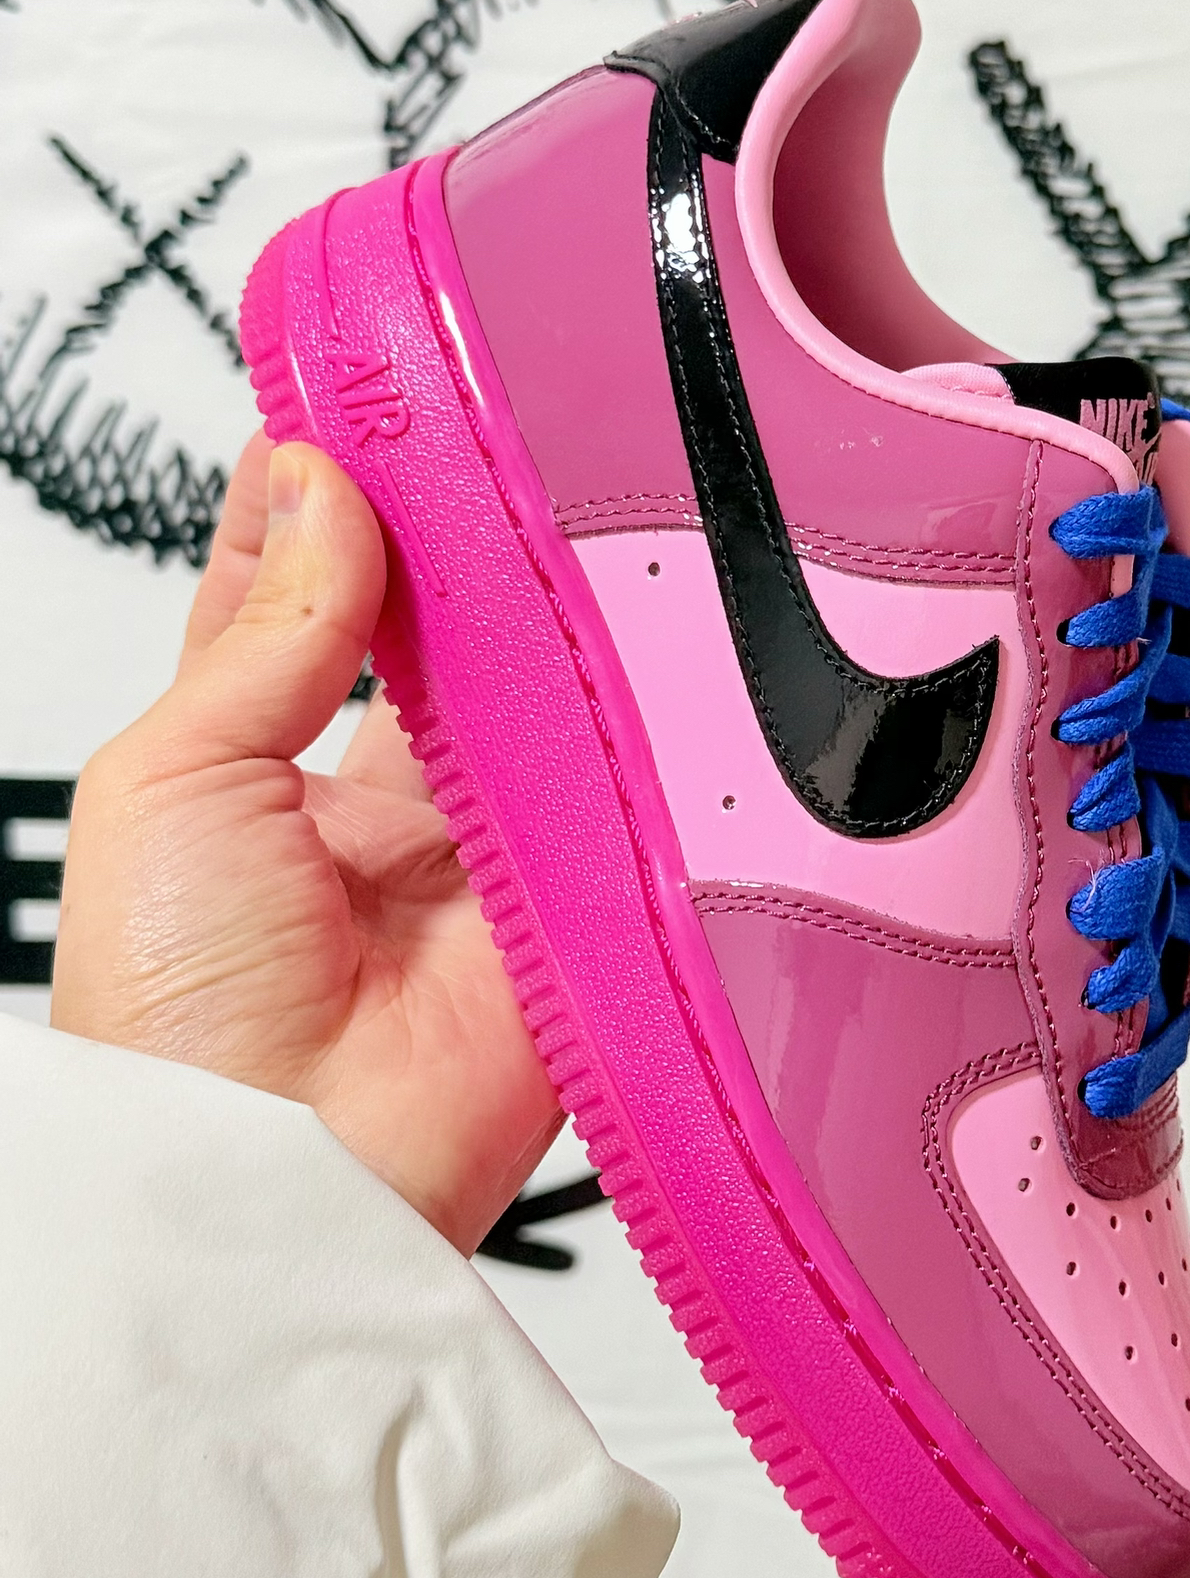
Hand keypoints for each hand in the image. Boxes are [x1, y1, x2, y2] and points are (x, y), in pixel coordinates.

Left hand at [52, 433, 559, 1252]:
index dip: (322, 500)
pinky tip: (632, 641)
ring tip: (558, 516)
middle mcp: (377, 804)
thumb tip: (318, 484)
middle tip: (486, 441)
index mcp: (254, 764)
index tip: (354, 403)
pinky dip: (628, 727)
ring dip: (544, 622)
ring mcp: (485, 852)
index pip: (298, 599)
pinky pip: (620, 796)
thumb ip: (268, 630)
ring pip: (536, 699)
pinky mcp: (578, 906)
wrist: (273, 1175)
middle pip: (439, 636)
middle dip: (460, 545)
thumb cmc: (169, 1010)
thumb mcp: (171, 775)